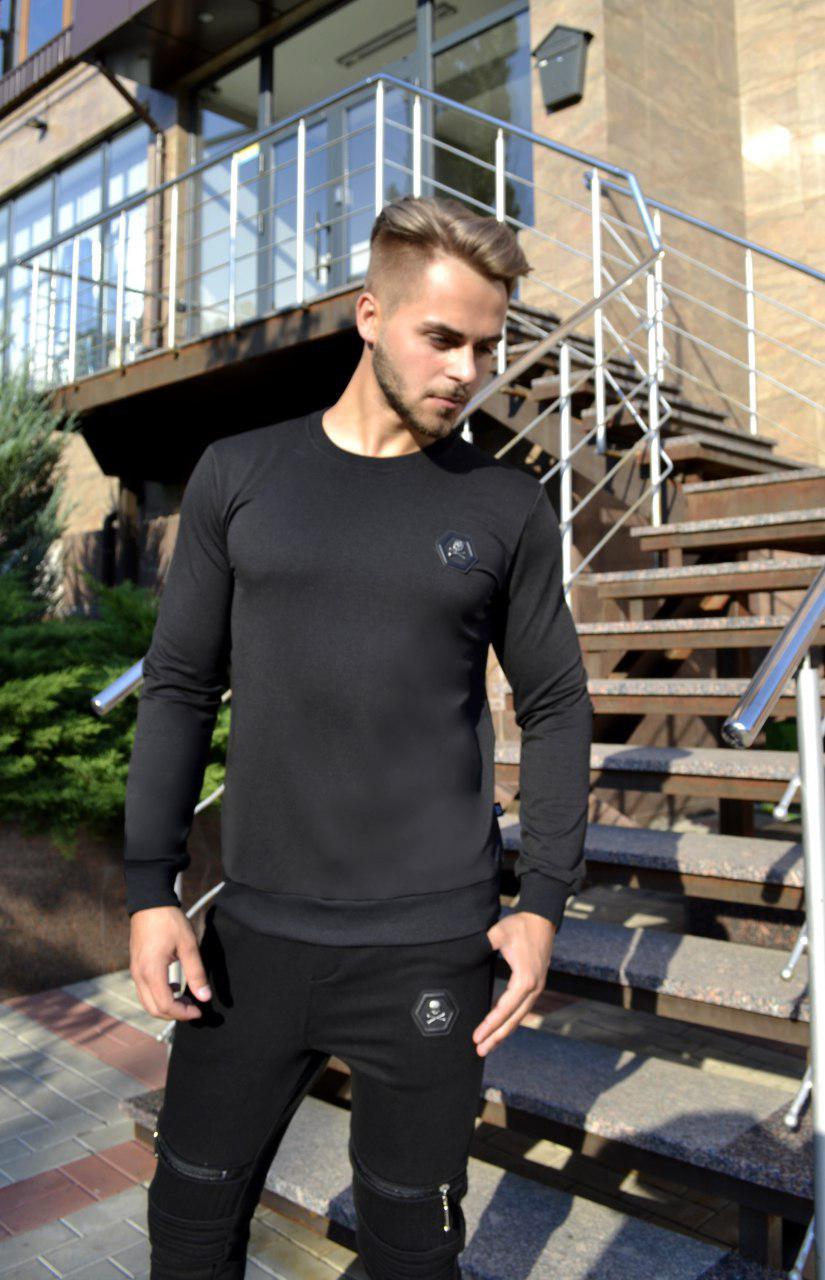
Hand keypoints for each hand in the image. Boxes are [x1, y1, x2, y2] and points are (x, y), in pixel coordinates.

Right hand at [129, 905, 211, 1021]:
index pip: (166, 1005)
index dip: (183, 1013)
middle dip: (175, 1014)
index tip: (199, 1010)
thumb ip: (196, 973)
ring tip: (186, 999)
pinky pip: (145, 991)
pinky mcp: (136, 967)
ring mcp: (135, 972)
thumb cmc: (169, 922)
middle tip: (194, 1008)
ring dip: (166, 1006)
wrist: (149, 903)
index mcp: (152, 971)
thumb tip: (205, 997)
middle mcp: (139, 976)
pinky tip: (175, 987)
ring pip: (147, 1002)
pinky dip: (159, 996)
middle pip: (154, 1009)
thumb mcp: (188, 946)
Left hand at [471, 912, 554, 1056]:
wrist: (541, 920)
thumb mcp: (499, 932)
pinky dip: (510, 1022)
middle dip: (496, 1036)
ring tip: (487, 1046)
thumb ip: (484, 943)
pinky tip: (500, 1029)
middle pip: (514, 1019)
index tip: (477, 1035)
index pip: (505, 1008)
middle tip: (480, 1050)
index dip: (491, 1024)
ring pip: (519, 1017)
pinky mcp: (534, 986)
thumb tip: (466, 953)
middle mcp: (533, 988)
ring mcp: (536, 988)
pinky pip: (521, 1009)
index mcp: (525, 978)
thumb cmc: (520, 926)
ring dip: (503, 1032)